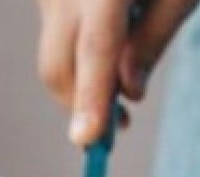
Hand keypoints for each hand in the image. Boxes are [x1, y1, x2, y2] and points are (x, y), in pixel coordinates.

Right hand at [36, 0, 197, 143]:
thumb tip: (128, 94)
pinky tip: (107, 59)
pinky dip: (77, 63)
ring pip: (53, 60)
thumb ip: (153, 40)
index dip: (91, 98)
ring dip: (81, 87)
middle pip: (60, 66)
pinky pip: (55, 43)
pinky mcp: (46, 0)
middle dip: (83, 106)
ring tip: (118, 93)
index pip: (95, 49)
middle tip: (122, 125)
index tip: (88, 139)